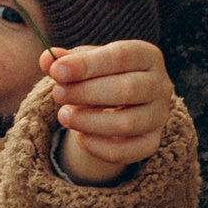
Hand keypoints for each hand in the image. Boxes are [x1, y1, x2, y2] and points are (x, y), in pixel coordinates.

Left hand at [42, 39, 173, 185]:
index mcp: (147, 55)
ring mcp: (159, 116)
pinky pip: (127, 151)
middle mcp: (160, 85)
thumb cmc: (101, 75)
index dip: (87, 65)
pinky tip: (80, 137)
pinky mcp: (151, 143)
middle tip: (58, 94)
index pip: (121, 56)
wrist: (120, 104)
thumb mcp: (84, 62)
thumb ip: (65, 60)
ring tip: (64, 116)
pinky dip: (98, 147)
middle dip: (86, 93)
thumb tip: (47, 58)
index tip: (56, 71)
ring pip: (128, 123)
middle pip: (128, 89)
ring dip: (89, 121)